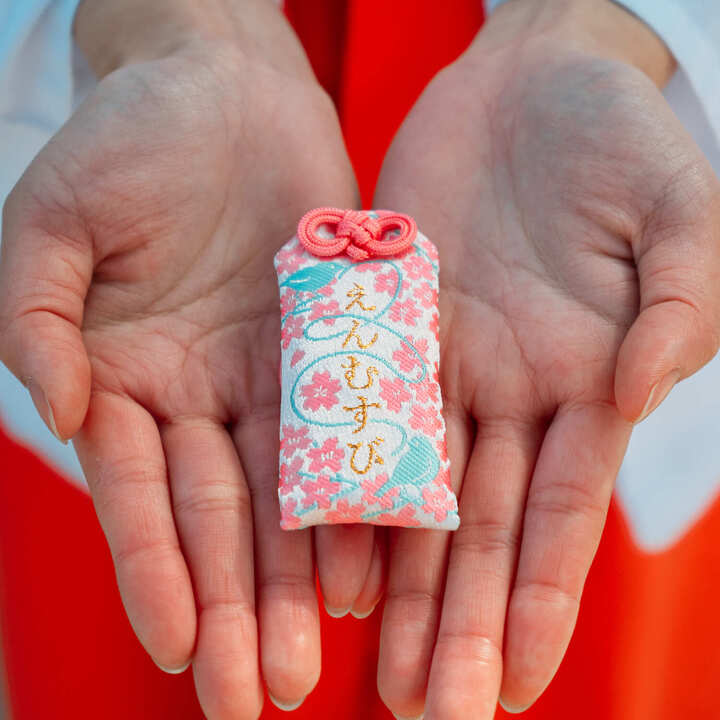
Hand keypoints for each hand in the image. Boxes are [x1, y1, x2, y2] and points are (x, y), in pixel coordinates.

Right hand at [0, 1, 379, 714]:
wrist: (219, 87)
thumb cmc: (126, 140)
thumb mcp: (52, 223)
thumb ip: (35, 319)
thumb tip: (62, 411)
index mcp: (125, 376)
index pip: (141, 494)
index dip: (156, 570)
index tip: (181, 650)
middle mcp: (201, 393)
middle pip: (220, 518)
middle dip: (239, 607)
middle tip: (263, 697)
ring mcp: (271, 376)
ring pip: (290, 495)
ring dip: (299, 579)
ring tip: (319, 662)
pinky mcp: (334, 344)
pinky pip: (351, 428)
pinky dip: (359, 496)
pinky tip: (373, 566)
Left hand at [372, 1, 719, 716]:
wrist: (531, 78)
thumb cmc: (621, 138)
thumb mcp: (681, 216)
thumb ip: (676, 309)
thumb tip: (638, 398)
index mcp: (589, 379)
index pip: (559, 514)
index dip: (537, 600)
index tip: (509, 687)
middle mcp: (511, 388)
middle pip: (479, 526)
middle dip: (454, 618)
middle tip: (421, 711)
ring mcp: (444, 360)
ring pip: (413, 487)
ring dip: (394, 576)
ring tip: (366, 663)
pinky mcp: (386, 321)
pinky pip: (357, 409)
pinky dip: (341, 477)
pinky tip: (321, 549)